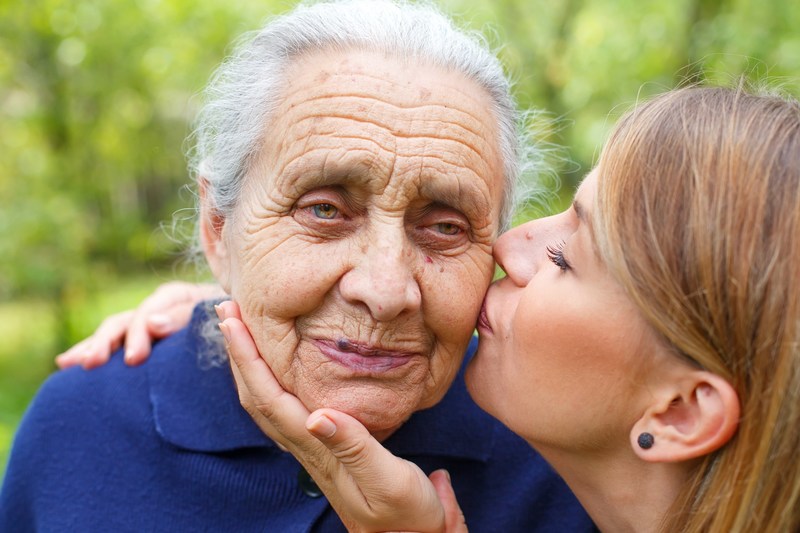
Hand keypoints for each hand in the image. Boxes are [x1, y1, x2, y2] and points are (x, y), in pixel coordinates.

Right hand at [56, 281, 223, 368]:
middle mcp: (160, 306)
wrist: (245, 330)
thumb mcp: (220, 315)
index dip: (141, 332)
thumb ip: (188, 317)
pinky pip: (115, 342)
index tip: (133, 358)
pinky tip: (68, 362)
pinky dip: (94, 349)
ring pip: (115, 329)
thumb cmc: (237, 322)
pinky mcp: (144, 338)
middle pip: (128, 319)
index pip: (154, 310)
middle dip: (109, 341)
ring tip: (72, 363)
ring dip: (94, 345)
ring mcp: (149, 321)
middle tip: (94, 363)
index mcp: (181, 297)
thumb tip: (151, 322)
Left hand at [218, 300, 466, 531]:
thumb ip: (355, 447)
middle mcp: (307, 446)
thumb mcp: (388, 480)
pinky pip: (282, 408)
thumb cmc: (406, 513)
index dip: (248, 358)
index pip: (269, 397)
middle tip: (226, 309)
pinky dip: (268, 380)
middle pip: (257, 396)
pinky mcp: (324, 449)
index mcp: (318, 448)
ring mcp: (313, 449)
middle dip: (238, 353)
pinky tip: (275, 369)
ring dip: (248, 365)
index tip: (231, 319)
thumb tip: (318, 415)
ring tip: (242, 331)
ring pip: (265, 402)